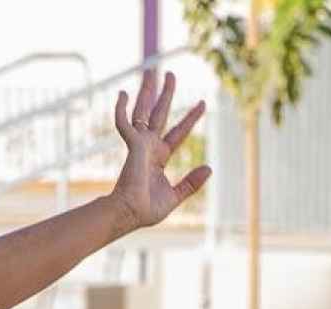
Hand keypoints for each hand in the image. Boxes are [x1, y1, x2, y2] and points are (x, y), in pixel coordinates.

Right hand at [109, 71, 210, 231]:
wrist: (130, 213)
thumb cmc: (147, 209)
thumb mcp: (175, 196)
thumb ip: (191, 183)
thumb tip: (209, 167)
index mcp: (159, 157)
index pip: (178, 132)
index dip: (190, 118)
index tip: (203, 103)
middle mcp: (148, 146)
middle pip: (159, 113)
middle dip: (165, 94)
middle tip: (170, 74)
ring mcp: (139, 144)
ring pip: (143, 110)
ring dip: (147, 91)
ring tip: (152, 71)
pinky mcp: (132, 145)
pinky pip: (123, 123)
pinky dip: (121, 108)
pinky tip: (122, 93)